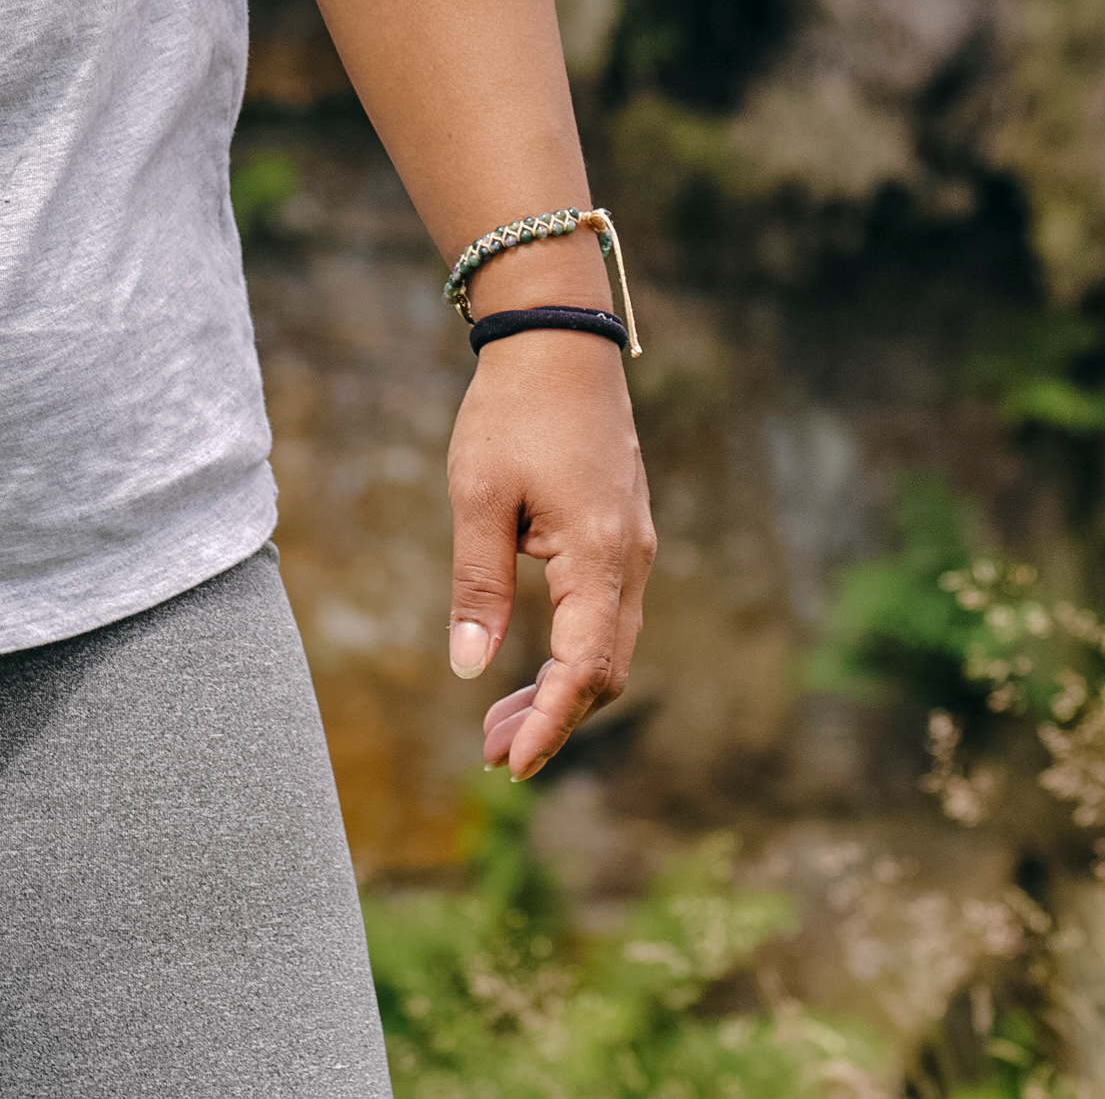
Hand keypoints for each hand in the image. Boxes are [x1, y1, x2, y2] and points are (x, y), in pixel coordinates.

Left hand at [444, 333, 654, 778]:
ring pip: (609, 644)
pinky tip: (529, 658)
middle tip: (489, 750)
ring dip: (561, 688)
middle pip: (605, 669)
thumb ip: (478, 586)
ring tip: (498, 719)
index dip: (549, 725)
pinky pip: (608, 613)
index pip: (585, 669)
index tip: (510, 764)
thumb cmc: (512, 411)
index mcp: (599, 556)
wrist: (558, 338)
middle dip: (552, 717)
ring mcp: (634, 544)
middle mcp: (631, 559)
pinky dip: (573, 650)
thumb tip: (470, 669)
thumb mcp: (478, 497)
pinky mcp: (623, 531)